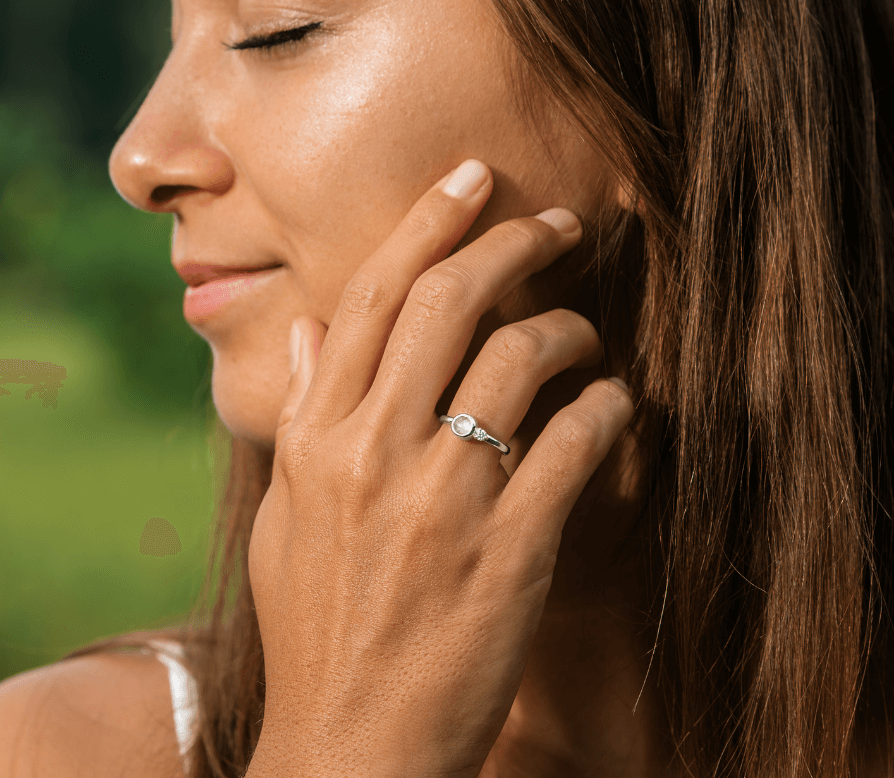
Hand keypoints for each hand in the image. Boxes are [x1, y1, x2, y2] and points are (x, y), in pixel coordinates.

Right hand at [247, 160, 634, 777]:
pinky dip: (606, 408)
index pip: (375, 295)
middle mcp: (374, 450)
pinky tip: (614, 405)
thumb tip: (311, 331)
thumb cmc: (315, 624)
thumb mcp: (285, 510)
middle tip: (556, 222)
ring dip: (566, 327)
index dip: (429, 222)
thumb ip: (300, 412)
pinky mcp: (509, 549)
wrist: (349, 745)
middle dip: (511, 242)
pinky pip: (574, 443)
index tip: (471, 178)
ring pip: (518, 357)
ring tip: (584, 329)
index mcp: (318, 434)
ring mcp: (442, 497)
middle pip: (449, 301)